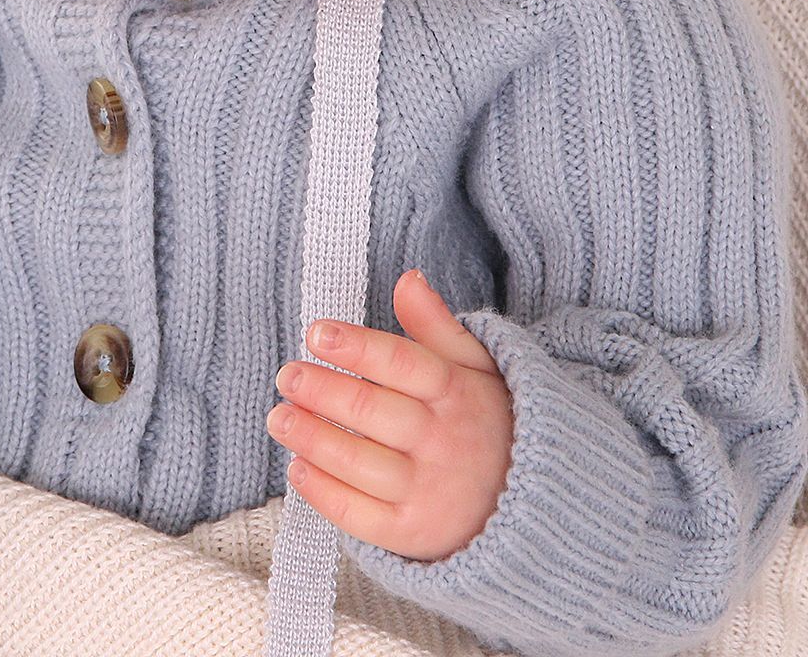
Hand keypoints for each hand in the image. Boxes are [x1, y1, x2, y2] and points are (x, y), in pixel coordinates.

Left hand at [267, 269, 512, 561]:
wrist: (533, 506)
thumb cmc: (488, 422)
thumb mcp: (477, 368)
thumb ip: (437, 324)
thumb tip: (408, 278)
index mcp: (457, 394)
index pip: (402, 364)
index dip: (357, 347)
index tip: (316, 333)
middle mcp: (443, 442)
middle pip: (371, 412)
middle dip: (321, 391)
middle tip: (287, 375)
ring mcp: (428, 492)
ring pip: (358, 462)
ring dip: (311, 438)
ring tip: (279, 417)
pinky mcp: (413, 533)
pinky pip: (359, 515)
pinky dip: (323, 492)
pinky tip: (297, 467)